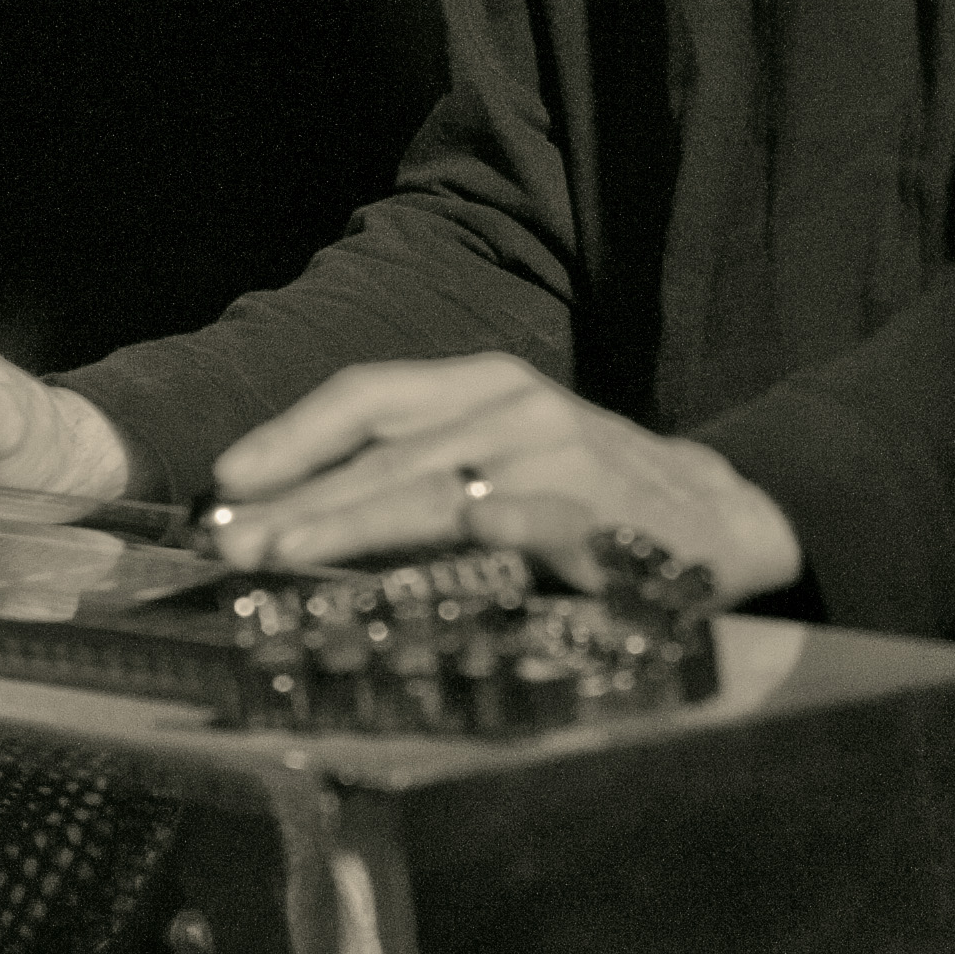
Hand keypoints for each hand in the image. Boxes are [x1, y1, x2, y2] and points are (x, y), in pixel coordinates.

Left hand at [206, 354, 802, 606]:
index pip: (370, 394)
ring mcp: (559, 457)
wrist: (728, 519)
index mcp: (486, 385)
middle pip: (385, 448)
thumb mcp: (506, 459)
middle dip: (298, 496)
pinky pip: (518, 528)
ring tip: (283, 553)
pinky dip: (463, 540)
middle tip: (231, 540)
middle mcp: (517, 406)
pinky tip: (406, 569)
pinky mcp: (600, 516)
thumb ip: (421, 475)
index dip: (292, 433)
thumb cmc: (591, 495)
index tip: (226, 479)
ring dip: (349, 522)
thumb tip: (295, 517)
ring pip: (434, 486)